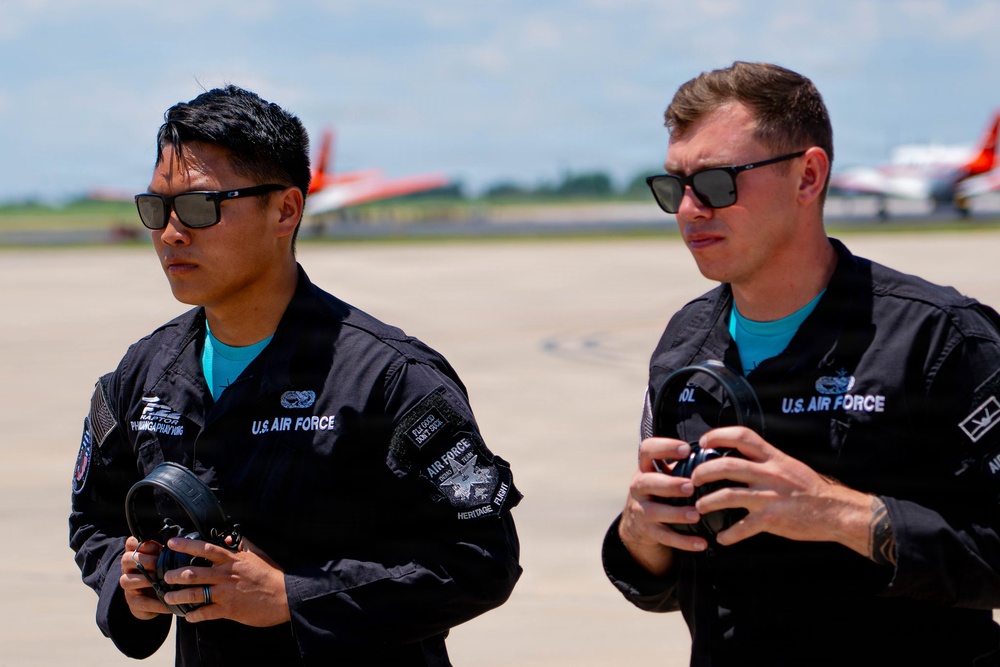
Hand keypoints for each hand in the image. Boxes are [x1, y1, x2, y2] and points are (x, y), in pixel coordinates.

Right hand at [119, 536, 169, 619]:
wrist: (155, 599)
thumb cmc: (162, 573)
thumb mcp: (164, 560)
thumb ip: (166, 552)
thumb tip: (181, 544)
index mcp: (136, 554)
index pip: (131, 543)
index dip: (141, 543)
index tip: (156, 546)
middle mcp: (128, 569)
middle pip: (126, 559)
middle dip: (143, 560)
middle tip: (158, 563)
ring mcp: (128, 586)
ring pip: (125, 580)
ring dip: (144, 580)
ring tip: (159, 581)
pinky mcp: (133, 602)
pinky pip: (141, 602)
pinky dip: (155, 604)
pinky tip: (168, 605)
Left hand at [159, 536, 290, 626]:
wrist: (285, 596)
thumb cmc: (272, 575)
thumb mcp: (258, 554)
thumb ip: (242, 544)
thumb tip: (230, 536)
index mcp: (232, 560)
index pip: (205, 549)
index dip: (186, 545)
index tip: (172, 543)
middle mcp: (225, 575)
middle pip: (193, 573)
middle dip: (174, 575)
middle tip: (165, 576)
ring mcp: (225, 593)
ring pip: (195, 594)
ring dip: (178, 596)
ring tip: (168, 597)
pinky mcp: (228, 609)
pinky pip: (206, 613)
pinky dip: (195, 615)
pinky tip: (188, 616)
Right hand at [618, 437, 709, 575]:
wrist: (638, 521)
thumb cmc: (663, 490)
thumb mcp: (666, 474)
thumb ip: (685, 466)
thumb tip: (721, 457)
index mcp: (646, 468)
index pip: (647, 450)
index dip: (665, 447)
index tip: (687, 449)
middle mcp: (639, 487)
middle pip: (647, 482)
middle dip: (669, 484)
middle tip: (691, 486)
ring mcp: (640, 509)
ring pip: (653, 512)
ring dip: (675, 513)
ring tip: (696, 515)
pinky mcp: (647, 531)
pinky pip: (664, 537)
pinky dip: (683, 541)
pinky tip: (701, 543)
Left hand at [691, 426, 873, 553]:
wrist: (835, 510)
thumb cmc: (810, 488)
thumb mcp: (788, 464)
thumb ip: (765, 459)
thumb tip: (740, 454)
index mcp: (773, 457)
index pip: (742, 436)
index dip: (719, 435)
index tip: (704, 441)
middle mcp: (769, 473)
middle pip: (726, 465)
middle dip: (703, 471)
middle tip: (693, 478)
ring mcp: (769, 496)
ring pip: (728, 495)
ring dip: (707, 502)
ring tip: (698, 507)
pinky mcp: (772, 519)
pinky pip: (743, 527)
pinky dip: (729, 534)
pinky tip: (721, 538)